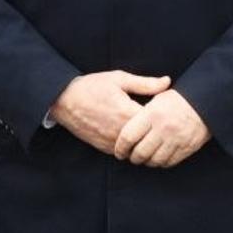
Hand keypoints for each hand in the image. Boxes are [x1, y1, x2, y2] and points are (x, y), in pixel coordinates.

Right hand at [50, 70, 171, 153]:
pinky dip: (131, 147)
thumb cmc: (92, 86)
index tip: (169, 112)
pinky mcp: (103, 147)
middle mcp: (119, 131)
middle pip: (148, 138)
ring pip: (136, 149)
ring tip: (150, 131)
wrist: (63, 100)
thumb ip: (145, 83)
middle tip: (164, 124)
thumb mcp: (119, 79)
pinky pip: (124, 153)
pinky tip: (135, 137)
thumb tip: (167, 82)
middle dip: (156, 132)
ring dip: (144, 142)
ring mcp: (110, 141)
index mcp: (126, 112)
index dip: (164, 118)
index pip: (155, 122)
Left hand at [114, 89, 210, 167]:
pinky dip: (160, 163)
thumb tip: (124, 127)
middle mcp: (163, 128)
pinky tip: (158, 157)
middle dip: (133, 158)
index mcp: (152, 114)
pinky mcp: (186, 148)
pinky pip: (168, 162)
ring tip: (144, 158)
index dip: (120, 148)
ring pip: (154, 160)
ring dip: (146, 162)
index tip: (118, 152)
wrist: (207, 101)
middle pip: (140, 153)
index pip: (128, 137)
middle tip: (131, 157)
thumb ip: (141, 113)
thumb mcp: (157, 98)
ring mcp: (175, 139)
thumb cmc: (178, 99)